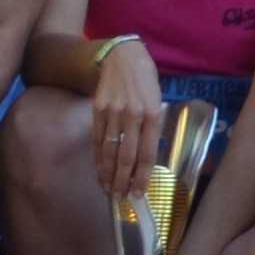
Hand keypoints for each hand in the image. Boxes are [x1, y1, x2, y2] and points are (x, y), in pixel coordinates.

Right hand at [89, 36, 162, 191]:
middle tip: (120, 198)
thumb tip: (147, 155)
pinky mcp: (97, 110)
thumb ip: (153, 126)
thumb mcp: (157, 100)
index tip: (138, 194)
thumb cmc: (145, 79)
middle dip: (123, 181)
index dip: (142, 177)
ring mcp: (113, 113)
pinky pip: (97, 139)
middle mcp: (132, 115)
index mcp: (152, 114)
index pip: (147, 154)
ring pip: (109, 151)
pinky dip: (98, 158)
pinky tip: (99, 170)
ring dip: (108, 174)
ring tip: (108, 190)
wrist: (121, 56)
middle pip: (126, 157)